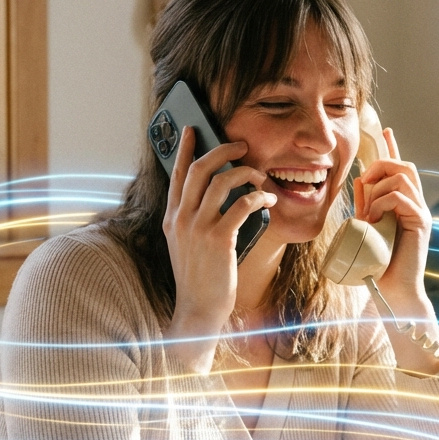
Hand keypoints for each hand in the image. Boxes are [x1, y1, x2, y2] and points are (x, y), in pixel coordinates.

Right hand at [162, 126, 275, 372]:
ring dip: (245, 172)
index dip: (183, 149)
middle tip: (240, 145)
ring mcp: (197, 228)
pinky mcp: (218, 239)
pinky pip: (241, 204)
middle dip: (221, 150)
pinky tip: (267, 198)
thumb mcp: (187, 245)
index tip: (191, 130)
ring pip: (220, 182)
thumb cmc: (199, 279)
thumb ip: (194, 221)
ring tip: (260, 174)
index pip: (175, 175)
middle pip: (198, 169)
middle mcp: (180, 219)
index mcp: (171, 218)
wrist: (198, 310)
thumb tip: (217, 195)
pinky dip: (257, 196)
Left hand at [355, 129, 438, 372]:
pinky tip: (375, 220)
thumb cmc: (378, 263)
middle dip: (380, 166)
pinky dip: (381, 203)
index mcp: (403, 203)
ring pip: (401, 176)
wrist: (392, 291)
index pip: (401, 168)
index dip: (392, 147)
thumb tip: (359, 179)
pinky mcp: (421, 222)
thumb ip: (365, 204)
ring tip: (369, 213)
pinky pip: (400, 196)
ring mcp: (421, 212)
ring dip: (378, 189)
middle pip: (402, 165)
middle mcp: (416, 204)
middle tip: (364, 187)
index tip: (384, 130)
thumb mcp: (366, 227)